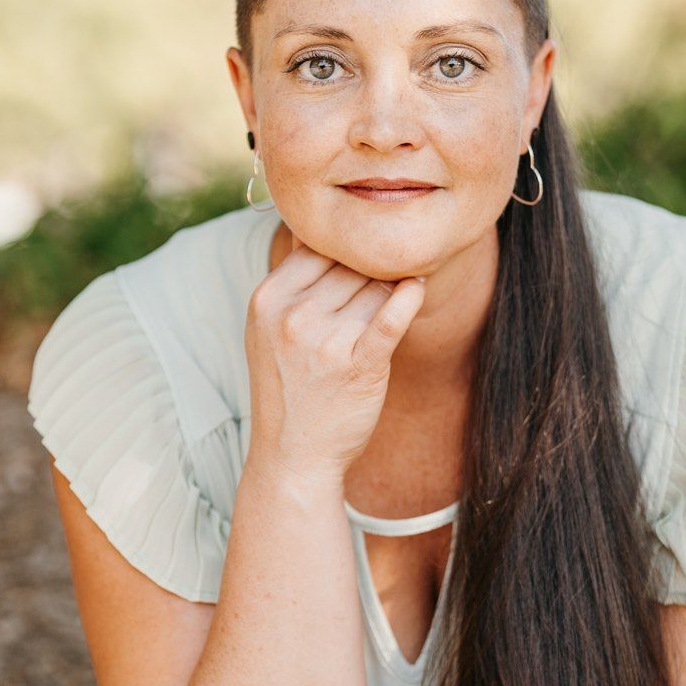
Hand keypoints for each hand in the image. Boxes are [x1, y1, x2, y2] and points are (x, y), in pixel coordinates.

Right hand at [245, 233, 425, 481]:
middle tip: (370, 301)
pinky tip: (417, 287)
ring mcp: (325, 340)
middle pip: (351, 266)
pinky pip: (392, 317)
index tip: (357, 272)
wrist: (293, 457)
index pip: (319, 248)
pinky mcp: (359, 365)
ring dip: (385, 297)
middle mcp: (292, 315)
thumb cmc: (288, 389)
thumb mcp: (269, 329)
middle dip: (368, 277)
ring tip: (374, 322)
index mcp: (267, 298)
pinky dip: (409, 298)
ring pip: (375, 288)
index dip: (345, 256)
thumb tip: (320, 229)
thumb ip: (294, 281)